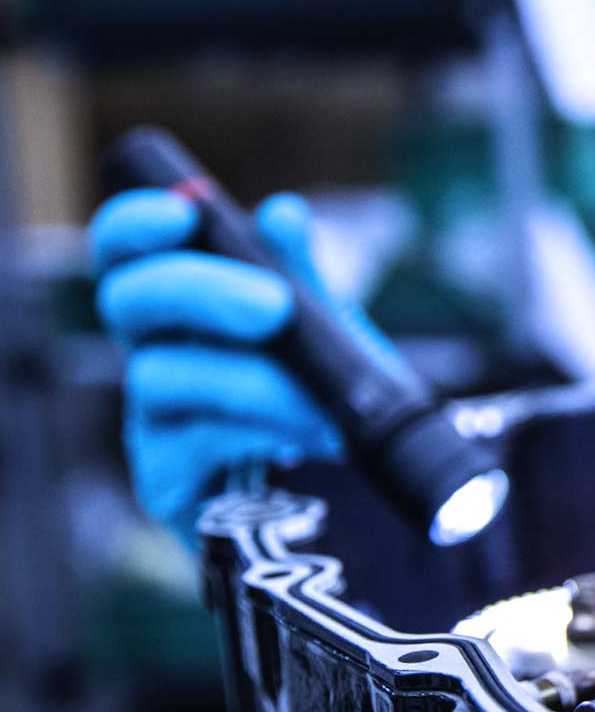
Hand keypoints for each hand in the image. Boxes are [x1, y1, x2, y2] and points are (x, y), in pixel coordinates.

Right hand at [90, 190, 384, 541]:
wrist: (351, 498)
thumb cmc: (322, 402)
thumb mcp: (327, 334)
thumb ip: (302, 277)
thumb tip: (281, 214)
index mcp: (182, 308)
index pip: (126, 250)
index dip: (136, 224)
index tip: (183, 213)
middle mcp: (154, 355)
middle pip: (129, 301)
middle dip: (202, 291)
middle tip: (276, 306)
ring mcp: (152, 420)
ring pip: (162, 377)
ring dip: (254, 381)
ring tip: (324, 402)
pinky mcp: (165, 482)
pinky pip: (193, 443)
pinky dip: (258, 432)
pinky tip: (311, 437)